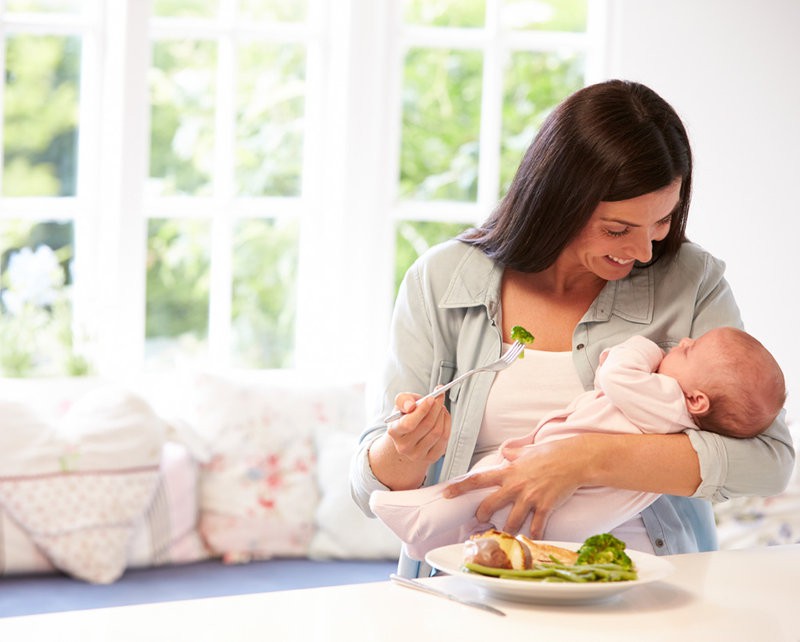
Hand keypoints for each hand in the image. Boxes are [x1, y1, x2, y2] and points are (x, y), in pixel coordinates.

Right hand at [385, 391, 450, 464]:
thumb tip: (411, 405)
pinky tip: (443, 417)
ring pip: (437, 432)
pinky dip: (447, 424)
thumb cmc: (405, 417)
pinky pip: (444, 439)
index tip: (431, 398)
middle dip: (436, 408)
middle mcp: (404, 446)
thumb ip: (403, 400)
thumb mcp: (400, 405)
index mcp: (394, 432)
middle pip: (427, 426)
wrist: (408, 436)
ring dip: (442, 415)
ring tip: (440, 407)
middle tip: (440, 397)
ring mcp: (417, 454)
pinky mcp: (431, 458)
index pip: (409, 423)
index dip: (423, 410)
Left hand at [443, 438, 586, 538]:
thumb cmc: (552, 452)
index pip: (477, 480)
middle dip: (482, 515)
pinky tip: (531, 541)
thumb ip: (513, 454)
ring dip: (506, 531)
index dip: (460, 487)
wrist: (574, 459)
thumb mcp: (527, 450)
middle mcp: (515, 486)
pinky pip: (536, 528)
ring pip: (511, 522)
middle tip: (479, 520)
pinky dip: (533, 536)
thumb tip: (505, 452)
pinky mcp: (545, 507)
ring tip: (504, 535)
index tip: (447, 494)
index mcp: (508, 472)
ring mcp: (530, 498)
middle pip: (489, 505)